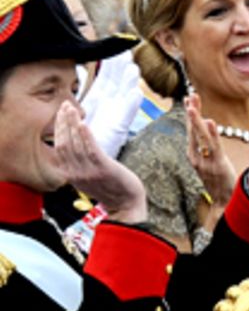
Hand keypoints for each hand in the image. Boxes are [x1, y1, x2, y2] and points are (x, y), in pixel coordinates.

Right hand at [54, 102, 146, 223]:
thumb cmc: (110, 188)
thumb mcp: (87, 177)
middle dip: (63, 122)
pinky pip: (92, 151)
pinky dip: (86, 137)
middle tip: (65, 105)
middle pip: (64, 143)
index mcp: (70, 174)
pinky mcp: (104, 170)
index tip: (61, 113)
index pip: (58, 147)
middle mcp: (75, 173)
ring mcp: (89, 172)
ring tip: (73, 110)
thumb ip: (78, 163)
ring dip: (72, 125)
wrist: (127, 205)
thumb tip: (75, 142)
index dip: (58, 129)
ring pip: (75, 145)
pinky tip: (83, 124)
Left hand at [78, 55, 142, 158]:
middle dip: (122, 68)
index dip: (112, 65)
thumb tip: (76, 80)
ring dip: (129, 82)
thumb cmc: (84, 142)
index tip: (117, 50)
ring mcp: (117, 117)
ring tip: (133, 69)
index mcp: (100, 101)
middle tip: (127, 53)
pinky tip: (134, 93)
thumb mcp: (77, 118)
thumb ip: (76, 103)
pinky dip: (130, 103)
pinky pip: (126, 114)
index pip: (107, 79)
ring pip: (125, 94)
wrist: (92, 165)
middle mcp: (111, 107)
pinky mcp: (119, 129)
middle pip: (118, 83)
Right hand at [185, 93, 236, 209]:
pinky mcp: (217, 164)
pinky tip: (209, 121)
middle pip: (192, 131)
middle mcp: (196, 158)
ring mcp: (205, 161)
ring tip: (192, 104)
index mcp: (194, 156)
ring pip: (200, 137)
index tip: (188, 100)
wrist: (224, 202)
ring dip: (196, 119)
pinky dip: (211, 134)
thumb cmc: (219, 184)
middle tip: (190, 95)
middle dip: (191, 112)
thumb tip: (207, 138)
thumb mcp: (209, 166)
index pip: (191, 132)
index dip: (190, 116)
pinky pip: (214, 146)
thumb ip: (206, 152)